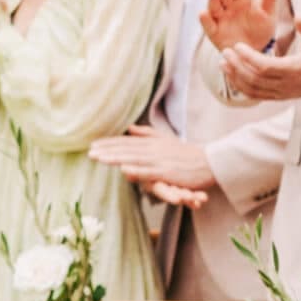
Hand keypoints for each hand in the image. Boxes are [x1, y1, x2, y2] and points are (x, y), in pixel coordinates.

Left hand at [92, 124, 218, 207]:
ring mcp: (160, 161)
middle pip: (126, 149)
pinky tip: (123, 169)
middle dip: (107, 150)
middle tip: (89, 151)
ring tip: (98, 158)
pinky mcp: (168, 172)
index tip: (94, 144)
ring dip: (115, 158)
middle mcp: (153, 150)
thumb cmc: (188, 154)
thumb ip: (147, 134)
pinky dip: (136, 169)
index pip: (126, 142)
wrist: (211, 162)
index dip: (109, 143)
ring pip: (133, 158)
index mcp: (152, 143)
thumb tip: (129, 128)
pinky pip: (149, 171)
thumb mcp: (166, 140)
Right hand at [199, 0, 280, 60]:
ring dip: (212, 0)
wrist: (257, 50)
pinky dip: (204, 19)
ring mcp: (221, 18)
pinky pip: (207, 24)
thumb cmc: (262, 29)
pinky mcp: (214, 31)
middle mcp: (229, 6)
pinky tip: (204, 14)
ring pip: (213, 5)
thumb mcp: (268, 13)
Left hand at [218, 11, 300, 103]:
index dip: (249, 57)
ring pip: (252, 90)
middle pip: (255, 80)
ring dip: (235, 77)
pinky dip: (241, 86)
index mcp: (296, 70)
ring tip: (223, 62)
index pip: (266, 67)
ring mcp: (282, 93)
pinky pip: (255, 95)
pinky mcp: (279, 97)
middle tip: (225, 52)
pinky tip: (231, 74)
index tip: (237, 46)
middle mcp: (287, 85)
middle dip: (237, 66)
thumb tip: (298, 17)